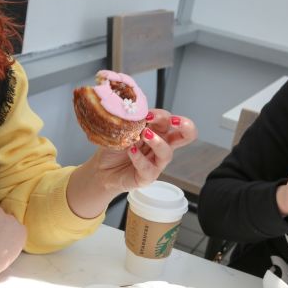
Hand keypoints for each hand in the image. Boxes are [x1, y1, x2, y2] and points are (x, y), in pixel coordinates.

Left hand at [66, 109, 196, 217]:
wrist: (101, 168)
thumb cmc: (115, 147)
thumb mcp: (122, 129)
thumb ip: (132, 121)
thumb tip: (136, 110)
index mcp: (158, 131)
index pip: (170, 120)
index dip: (164, 115)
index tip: (148, 115)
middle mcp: (162, 145)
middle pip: (186, 135)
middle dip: (186, 126)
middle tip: (174, 121)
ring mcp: (156, 162)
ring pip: (167, 152)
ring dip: (157, 142)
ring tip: (144, 135)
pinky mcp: (148, 176)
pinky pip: (148, 168)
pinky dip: (139, 158)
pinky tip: (131, 151)